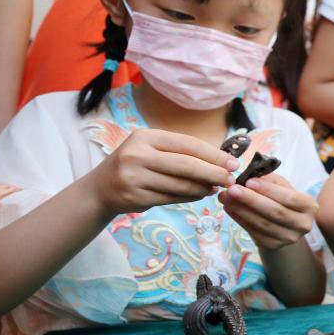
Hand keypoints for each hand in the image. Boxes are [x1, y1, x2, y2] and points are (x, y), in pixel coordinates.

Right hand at [89, 128, 237, 214]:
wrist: (100, 188)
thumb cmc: (136, 164)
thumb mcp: (152, 149)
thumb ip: (181, 152)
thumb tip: (221, 162)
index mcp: (145, 136)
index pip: (188, 144)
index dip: (214, 154)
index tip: (233, 163)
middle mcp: (137, 154)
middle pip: (186, 165)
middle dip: (213, 173)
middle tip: (231, 180)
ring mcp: (133, 177)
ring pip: (180, 185)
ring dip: (203, 188)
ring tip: (216, 188)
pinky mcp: (134, 197)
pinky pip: (171, 198)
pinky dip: (190, 197)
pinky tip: (199, 195)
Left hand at [218, 173, 317, 250]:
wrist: (285, 224)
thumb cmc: (283, 199)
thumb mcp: (282, 186)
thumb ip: (269, 179)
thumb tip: (249, 174)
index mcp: (309, 206)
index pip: (289, 198)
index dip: (269, 190)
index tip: (249, 181)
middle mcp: (303, 225)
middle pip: (275, 212)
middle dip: (251, 200)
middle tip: (232, 189)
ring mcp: (288, 238)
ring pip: (262, 224)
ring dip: (241, 210)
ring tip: (225, 197)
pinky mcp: (273, 246)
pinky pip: (254, 232)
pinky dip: (239, 219)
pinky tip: (229, 208)